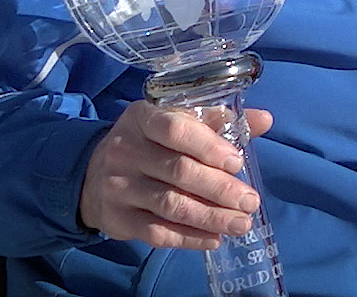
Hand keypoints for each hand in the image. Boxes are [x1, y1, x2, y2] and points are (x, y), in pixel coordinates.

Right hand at [79, 101, 274, 249]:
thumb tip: (264, 119)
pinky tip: (214, 239)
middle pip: (178, 171)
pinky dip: (189, 238)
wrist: (92, 173)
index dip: (208, 146)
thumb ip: (218, 121)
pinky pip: (157, 232)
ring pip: (170, 205)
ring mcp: (118, 186)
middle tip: (250, 201)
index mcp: (142, 118)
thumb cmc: (149, 143)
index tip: (238, 163)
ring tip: (241, 224)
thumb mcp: (175, 121)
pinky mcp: (117, 218)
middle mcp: (126, 150)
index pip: (176, 129)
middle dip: (219, 188)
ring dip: (210, 217)